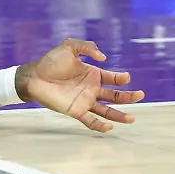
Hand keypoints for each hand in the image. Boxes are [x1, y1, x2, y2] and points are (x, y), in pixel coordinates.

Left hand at [16, 39, 144, 131]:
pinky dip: (100, 126)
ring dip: (119, 115)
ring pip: (107, 111)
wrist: (34, 76)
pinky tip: (110, 127)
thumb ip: (86, 47)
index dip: (121, 79)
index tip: (126, 78)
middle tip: (140, 96)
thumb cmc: (50, 61)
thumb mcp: (69, 47)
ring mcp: (84, 101)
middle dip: (128, 97)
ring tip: (132, 118)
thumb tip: (103, 57)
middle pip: (114, 96)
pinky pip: (91, 121)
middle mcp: (91, 89)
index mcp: (92, 75)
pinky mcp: (76, 111)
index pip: (112, 79)